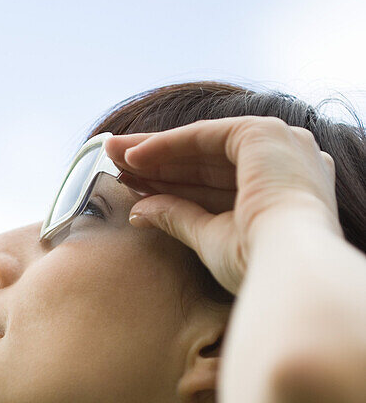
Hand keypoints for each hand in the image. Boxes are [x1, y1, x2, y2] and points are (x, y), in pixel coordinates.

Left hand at [104, 115, 343, 295]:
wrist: (286, 268)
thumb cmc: (257, 267)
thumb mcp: (212, 240)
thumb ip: (179, 218)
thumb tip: (140, 212)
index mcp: (285, 192)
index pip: (217, 184)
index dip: (173, 185)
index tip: (136, 189)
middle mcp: (288, 162)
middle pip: (208, 161)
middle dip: (159, 164)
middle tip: (117, 165)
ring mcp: (279, 144)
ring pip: (203, 145)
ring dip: (156, 152)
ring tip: (114, 156)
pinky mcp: (262, 134)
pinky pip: (204, 135)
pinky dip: (166, 144)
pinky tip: (133, 154)